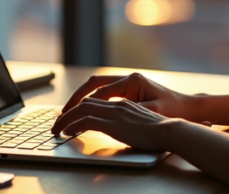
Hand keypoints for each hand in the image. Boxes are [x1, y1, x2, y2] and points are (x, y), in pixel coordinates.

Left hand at [51, 97, 182, 151]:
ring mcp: (115, 111)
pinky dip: (74, 125)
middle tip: (58, 121)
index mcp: (125, 99)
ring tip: (57, 128)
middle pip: (86, 100)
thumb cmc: (162, 128)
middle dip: (69, 110)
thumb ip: (128, 118)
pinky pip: (87, 120)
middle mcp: (118, 102)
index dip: (81, 104)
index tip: (71, 114)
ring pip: (82, 109)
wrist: (171, 130)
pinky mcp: (114, 123)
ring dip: (66, 118)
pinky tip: (68, 132)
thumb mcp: (143, 118)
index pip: (97, 97)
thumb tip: (119, 127)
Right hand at [52, 72, 199, 128]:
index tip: (71, 115)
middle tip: (64, 111)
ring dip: (83, 97)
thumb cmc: (173, 111)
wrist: (189, 108)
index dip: (83, 104)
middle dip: (77, 97)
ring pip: (98, 86)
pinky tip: (86, 110)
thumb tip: (106, 115)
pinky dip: (93, 100)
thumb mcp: (150, 113)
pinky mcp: (130, 89)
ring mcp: (129, 82)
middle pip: (94, 83)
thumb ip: (128, 112)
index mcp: (133, 81)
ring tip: (70, 110)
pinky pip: (106, 92)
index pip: (100, 93)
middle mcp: (129, 78)